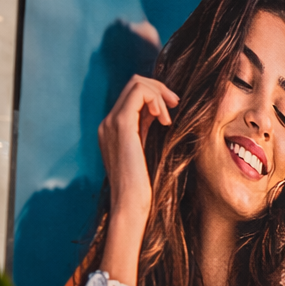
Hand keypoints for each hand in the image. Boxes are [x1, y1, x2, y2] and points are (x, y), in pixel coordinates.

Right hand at [99, 74, 178, 220]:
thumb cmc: (142, 185)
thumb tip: (160, 112)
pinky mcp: (121, 125)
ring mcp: (111, 123)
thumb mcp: (146, 150)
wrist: (130, 203)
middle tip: (176, 104)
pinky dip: (156, 100)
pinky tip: (165, 120)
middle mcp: (108, 122)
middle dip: (160, 88)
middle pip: (134, 83)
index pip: (132, 94)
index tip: (173, 108)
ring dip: (159, 93)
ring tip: (169, 116)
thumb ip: (147, 129)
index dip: (156, 94)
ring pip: (136, 84)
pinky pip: (138, 94)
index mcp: (113, 128)